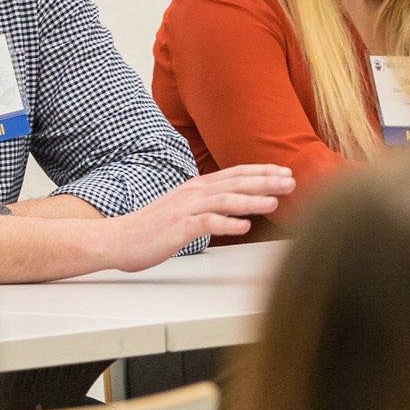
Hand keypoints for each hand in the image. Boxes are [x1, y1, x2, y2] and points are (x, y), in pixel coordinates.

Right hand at [103, 164, 295, 271]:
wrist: (118, 238)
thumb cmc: (152, 227)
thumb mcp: (184, 208)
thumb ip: (208, 203)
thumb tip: (234, 204)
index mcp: (197, 187)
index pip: (235, 173)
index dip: (261, 171)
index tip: (284, 170)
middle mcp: (194, 193)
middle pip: (235, 182)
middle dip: (265, 180)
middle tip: (291, 181)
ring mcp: (186, 209)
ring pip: (225, 200)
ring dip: (252, 200)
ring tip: (275, 202)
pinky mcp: (178, 228)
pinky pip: (206, 224)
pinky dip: (227, 224)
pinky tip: (244, 226)